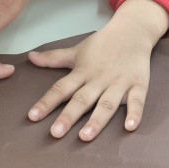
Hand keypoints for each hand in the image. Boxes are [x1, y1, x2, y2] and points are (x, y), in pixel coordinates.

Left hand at [25, 22, 154, 141]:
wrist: (132, 31)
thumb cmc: (102, 44)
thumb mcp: (77, 50)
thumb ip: (54, 58)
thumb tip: (30, 57)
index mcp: (82, 72)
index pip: (61, 88)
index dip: (46, 102)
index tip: (32, 116)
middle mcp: (99, 79)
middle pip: (82, 99)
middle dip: (68, 116)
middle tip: (55, 133)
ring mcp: (119, 82)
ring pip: (107, 104)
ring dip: (97, 120)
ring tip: (85, 136)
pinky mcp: (138, 84)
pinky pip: (137, 100)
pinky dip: (135, 113)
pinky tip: (130, 127)